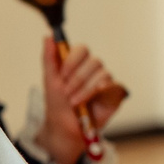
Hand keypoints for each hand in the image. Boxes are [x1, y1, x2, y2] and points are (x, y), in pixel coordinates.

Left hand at [36, 39, 125, 163]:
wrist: (64, 127)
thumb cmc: (57, 103)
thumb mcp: (49, 80)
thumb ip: (49, 58)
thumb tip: (48, 36)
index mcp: (78, 63)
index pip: (82, 49)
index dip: (72, 61)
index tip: (62, 76)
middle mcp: (93, 69)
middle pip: (94, 61)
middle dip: (78, 78)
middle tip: (66, 93)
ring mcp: (105, 81)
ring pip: (103, 74)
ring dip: (86, 89)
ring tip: (75, 102)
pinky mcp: (115, 93)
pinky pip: (115, 85)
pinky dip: (104, 89)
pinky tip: (95, 97)